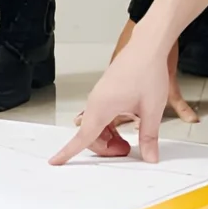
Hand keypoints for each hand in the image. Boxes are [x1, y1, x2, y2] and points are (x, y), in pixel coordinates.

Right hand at [51, 32, 171, 164]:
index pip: (83, 137)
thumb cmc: (147, 72)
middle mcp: (96, 102)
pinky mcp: (106, 92)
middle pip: (90, 135)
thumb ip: (149, 137)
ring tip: (129, 140)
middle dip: (105, 148)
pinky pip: (102, 116)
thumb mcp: (152, 110)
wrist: (147, 47)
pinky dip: (110, 126)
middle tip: (126, 151)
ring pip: (96, 126)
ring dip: (108, 137)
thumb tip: (149, 157)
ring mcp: (100, 96)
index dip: (68, 152)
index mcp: (102, 107)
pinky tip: (128, 125)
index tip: (55, 161)